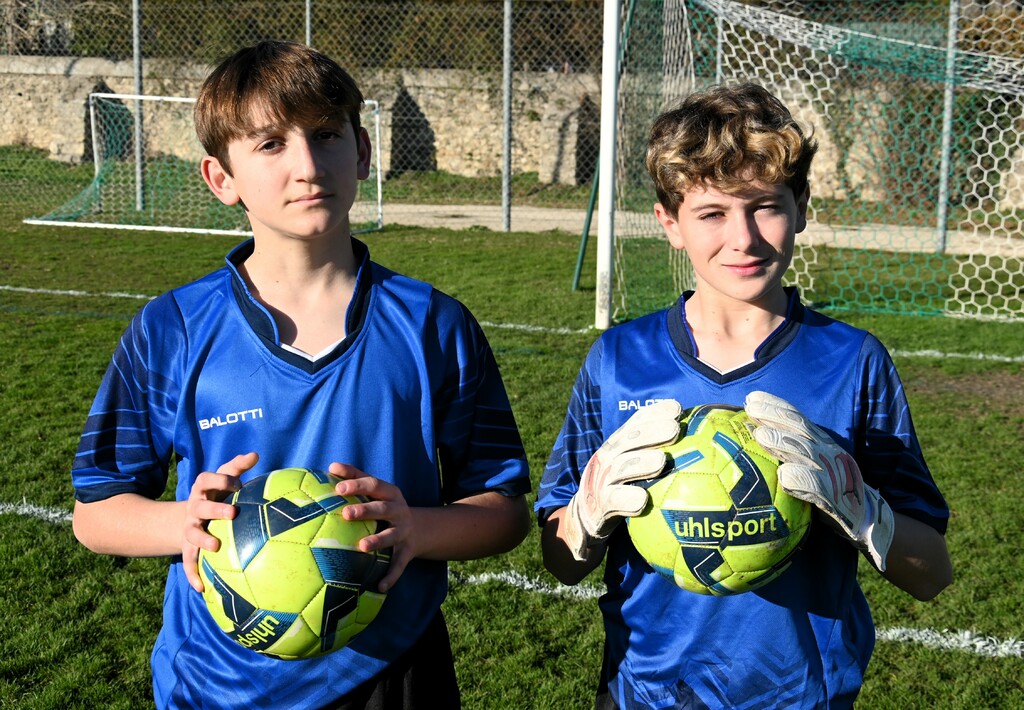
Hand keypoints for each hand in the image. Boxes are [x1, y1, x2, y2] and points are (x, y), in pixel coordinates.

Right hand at [183, 452, 255, 591]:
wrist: (188, 518)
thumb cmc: (216, 494)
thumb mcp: (223, 479)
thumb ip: (237, 467)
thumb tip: (255, 453)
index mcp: (203, 489)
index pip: (206, 479)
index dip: (220, 479)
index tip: (237, 482)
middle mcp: (194, 508)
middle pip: (200, 506)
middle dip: (214, 509)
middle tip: (232, 512)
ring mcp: (189, 528)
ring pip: (192, 534)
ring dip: (202, 540)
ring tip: (216, 547)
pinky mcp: (187, 547)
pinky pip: (189, 562)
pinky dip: (193, 574)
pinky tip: (202, 588)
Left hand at [330, 463, 406, 593]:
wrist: (420, 529)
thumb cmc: (385, 505)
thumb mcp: (377, 490)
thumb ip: (355, 477)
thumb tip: (331, 466)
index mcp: (390, 493)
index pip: (374, 485)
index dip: (357, 485)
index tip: (339, 488)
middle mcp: (399, 511)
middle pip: (383, 508)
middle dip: (366, 510)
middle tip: (346, 513)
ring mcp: (404, 532)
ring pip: (392, 536)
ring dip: (378, 540)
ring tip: (363, 546)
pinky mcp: (407, 552)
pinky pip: (399, 565)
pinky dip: (391, 576)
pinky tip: (380, 587)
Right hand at [564, 399, 681, 560]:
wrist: (587, 515)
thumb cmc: (621, 487)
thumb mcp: (633, 466)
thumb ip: (657, 453)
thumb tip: (702, 444)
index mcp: (619, 444)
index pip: (636, 423)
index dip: (654, 413)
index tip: (676, 409)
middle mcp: (609, 457)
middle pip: (629, 440)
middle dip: (651, 432)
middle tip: (675, 429)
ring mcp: (602, 479)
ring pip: (621, 468)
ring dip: (641, 463)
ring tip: (661, 461)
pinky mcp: (599, 504)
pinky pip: (613, 501)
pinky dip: (627, 500)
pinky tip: (643, 501)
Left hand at [744, 391, 894, 570]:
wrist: (868, 521)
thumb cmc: (831, 493)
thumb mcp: (813, 467)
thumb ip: (790, 454)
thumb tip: (752, 440)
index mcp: (822, 445)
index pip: (798, 420)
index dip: (776, 407)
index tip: (752, 398)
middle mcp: (829, 453)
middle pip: (801, 430)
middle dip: (776, 416)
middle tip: (750, 408)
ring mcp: (835, 474)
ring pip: (807, 454)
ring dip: (784, 444)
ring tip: (761, 435)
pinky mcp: (838, 498)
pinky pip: (819, 488)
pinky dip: (802, 480)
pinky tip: (785, 477)